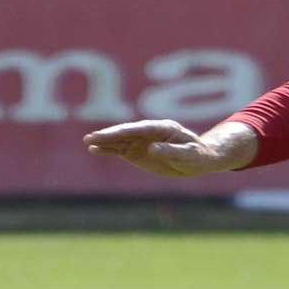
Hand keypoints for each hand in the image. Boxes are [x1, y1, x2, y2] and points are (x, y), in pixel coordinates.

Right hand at [83, 120, 255, 176]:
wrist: (200, 160)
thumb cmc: (198, 155)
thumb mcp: (189, 155)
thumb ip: (171, 151)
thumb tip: (153, 148)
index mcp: (163, 128)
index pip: (139, 129)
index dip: (123, 131)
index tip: (109, 134)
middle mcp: (149, 132)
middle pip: (126, 132)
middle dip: (109, 135)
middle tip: (91, 138)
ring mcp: (142, 141)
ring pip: (120, 140)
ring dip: (104, 141)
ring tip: (88, 143)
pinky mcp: (137, 151)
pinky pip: (120, 149)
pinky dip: (108, 149)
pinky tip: (94, 149)